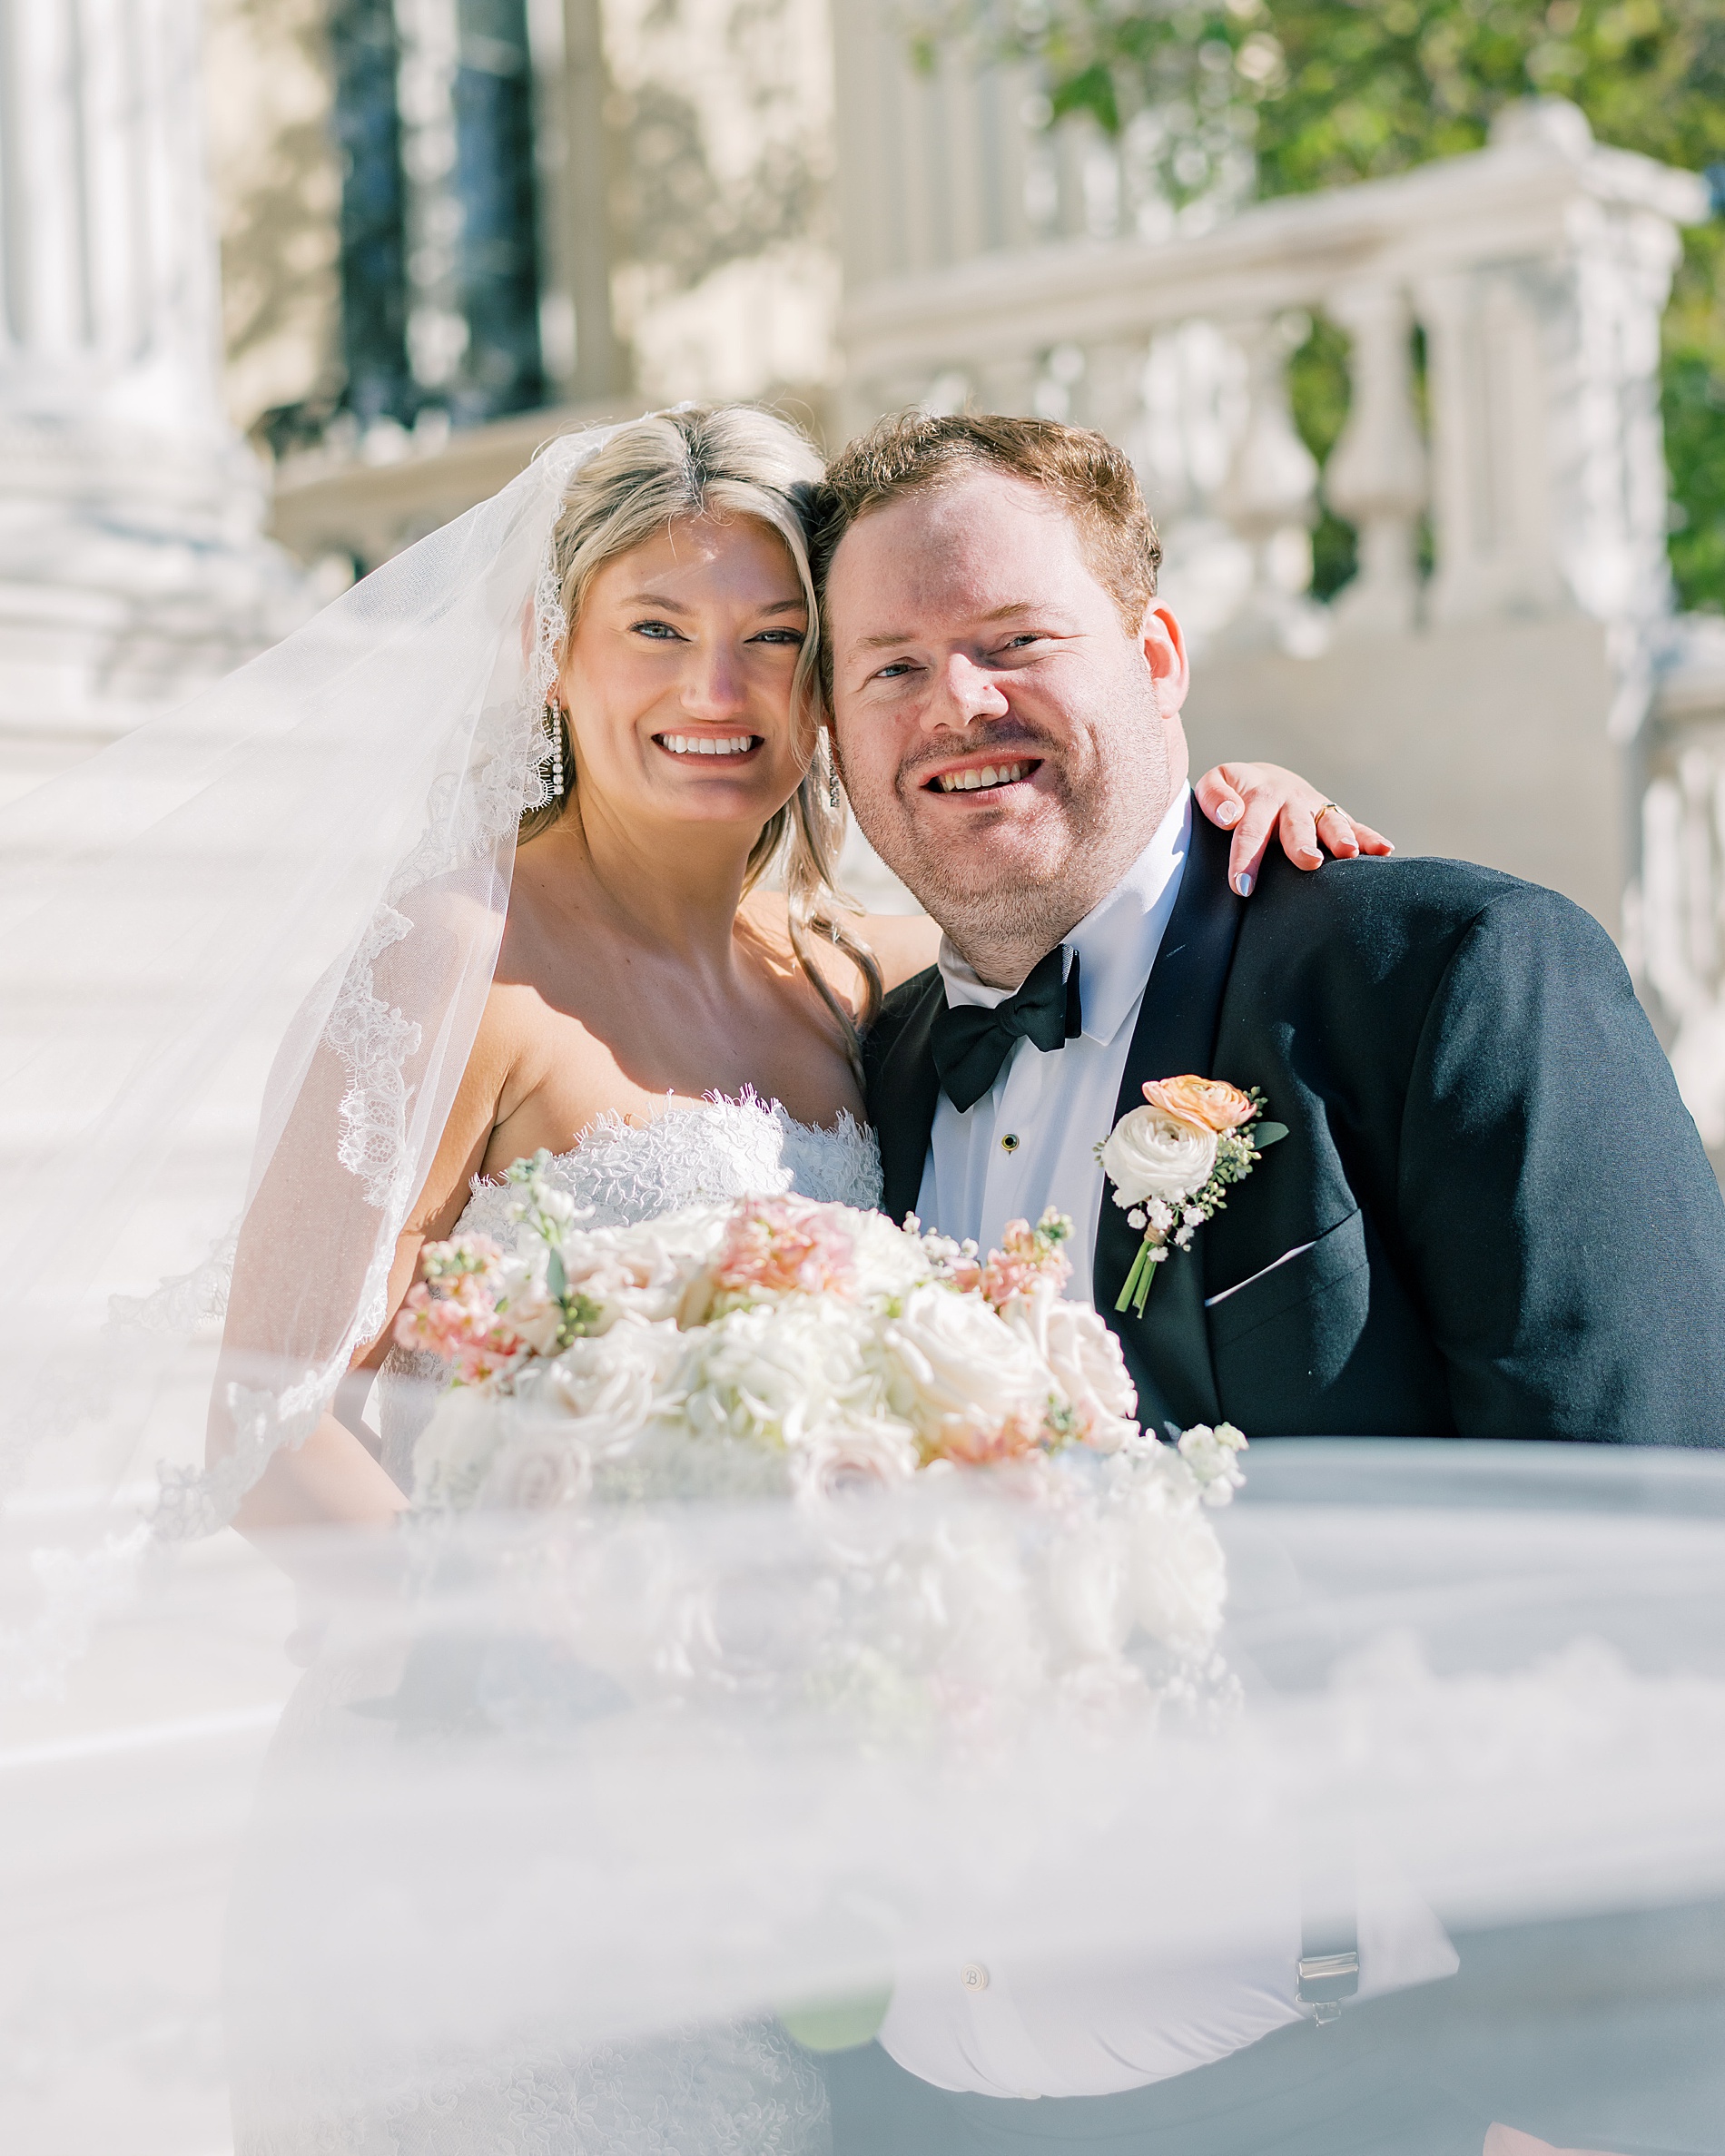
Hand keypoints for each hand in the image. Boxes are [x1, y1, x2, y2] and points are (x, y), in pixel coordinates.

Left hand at [1194, 762, 1392, 896]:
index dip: (1246, 857)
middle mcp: (1291, 800)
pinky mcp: (1333, 817)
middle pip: (1295, 824)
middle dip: (1302, 843)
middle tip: (1308, 861)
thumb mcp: (1217, 782)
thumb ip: (1214, 796)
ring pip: (1329, 822)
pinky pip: (1355, 826)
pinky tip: (1384, 851)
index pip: (1250, 828)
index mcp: (1259, 795)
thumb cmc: (1233, 793)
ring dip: (1340, 837)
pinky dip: (1370, 837)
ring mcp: (1315, 808)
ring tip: (1348, 853)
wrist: (1264, 780)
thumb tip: (1229, 816)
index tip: (1242, 887)